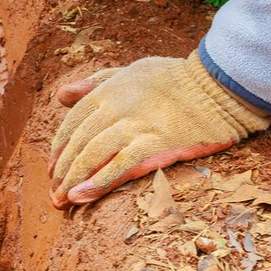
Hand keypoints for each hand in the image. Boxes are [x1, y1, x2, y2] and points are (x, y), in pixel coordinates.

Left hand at [49, 51, 268, 208]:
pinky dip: (100, 181)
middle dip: (63, 170)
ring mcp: (135, 126)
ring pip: (94, 155)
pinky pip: (121, 165)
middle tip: (53, 194)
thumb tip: (61, 95)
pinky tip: (84, 195)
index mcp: (108, 91)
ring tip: (63, 200)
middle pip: (79, 142)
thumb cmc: (174, 78)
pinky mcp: (156, 143)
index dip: (59, 148)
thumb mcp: (130, 70)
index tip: (53, 168)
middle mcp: (116, 108)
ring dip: (74, 179)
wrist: (217, 85)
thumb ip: (94, 83)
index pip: (73, 122)